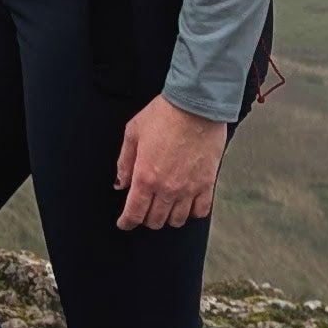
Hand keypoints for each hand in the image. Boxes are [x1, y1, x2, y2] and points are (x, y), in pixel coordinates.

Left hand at [114, 93, 226, 231]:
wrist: (195, 104)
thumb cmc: (163, 114)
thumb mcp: (133, 133)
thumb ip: (125, 162)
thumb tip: (120, 184)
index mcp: (145, 177)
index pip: (134, 213)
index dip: (127, 222)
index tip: (124, 223)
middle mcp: (167, 188)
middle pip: (155, 220)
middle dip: (145, 219)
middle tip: (143, 211)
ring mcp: (189, 188)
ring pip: (177, 220)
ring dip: (167, 218)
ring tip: (164, 209)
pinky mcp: (207, 183)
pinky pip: (200, 211)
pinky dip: (192, 213)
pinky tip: (186, 206)